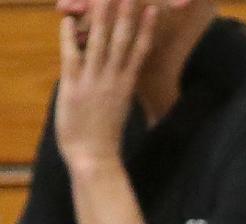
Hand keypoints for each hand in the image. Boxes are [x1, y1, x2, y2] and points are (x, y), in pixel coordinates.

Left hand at [55, 0, 156, 169]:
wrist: (94, 160)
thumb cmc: (104, 143)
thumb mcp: (115, 114)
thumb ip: (116, 95)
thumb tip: (122, 89)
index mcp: (126, 85)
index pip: (138, 50)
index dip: (145, 28)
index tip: (151, 8)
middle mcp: (113, 79)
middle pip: (122, 39)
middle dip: (125, 13)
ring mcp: (94, 81)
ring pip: (99, 42)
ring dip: (101, 16)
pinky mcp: (74, 86)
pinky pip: (72, 54)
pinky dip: (69, 36)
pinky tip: (67, 19)